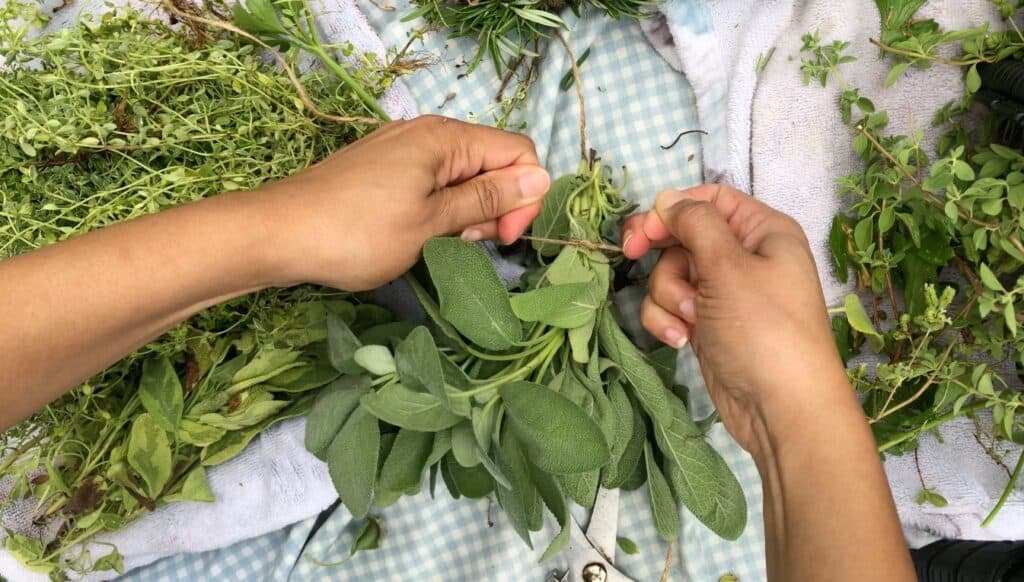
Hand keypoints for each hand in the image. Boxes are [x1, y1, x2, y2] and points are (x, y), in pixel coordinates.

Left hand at [254, 115, 549, 290]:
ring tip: (439, 244)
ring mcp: (402, 149)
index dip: (524, 196)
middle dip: (494, 207)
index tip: (503, 239)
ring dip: (466, 213)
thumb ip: (488, 198)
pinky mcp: (384, 168)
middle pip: (491, 163)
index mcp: (446, 139)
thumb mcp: (433, 222)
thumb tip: (541, 178)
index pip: (518, 153)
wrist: (279, 235)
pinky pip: (431, 183)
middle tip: (467, 244)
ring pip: (461, 177)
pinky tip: (419, 236)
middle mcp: (427, 134)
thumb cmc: (358, 233)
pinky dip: (438, 210)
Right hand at [621, 184, 852, 455]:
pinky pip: (672, 308)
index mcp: (762, 231)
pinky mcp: (707, 325)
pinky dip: (668, 321)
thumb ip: (695, 223)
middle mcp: (744, 257)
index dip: (674, 209)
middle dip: (663, 256)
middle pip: (683, 237)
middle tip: (630, 255)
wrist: (780, 407)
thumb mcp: (728, 265)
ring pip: (671, 275)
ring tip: (689, 320)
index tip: (644, 229)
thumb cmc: (763, 328)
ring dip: (667, 295)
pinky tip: (682, 340)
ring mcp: (724, 294)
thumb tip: (669, 198)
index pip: (710, 199)